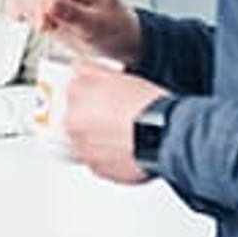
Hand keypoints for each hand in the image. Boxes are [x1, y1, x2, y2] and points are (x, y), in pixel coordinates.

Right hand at [9, 0, 140, 65]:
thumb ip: (74, 15)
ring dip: (29, 10)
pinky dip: (21, 11)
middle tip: (45, 28)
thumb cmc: (114, 28)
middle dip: (35, 6)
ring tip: (47, 27)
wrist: (117, 39)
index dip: (42, 2)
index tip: (43, 25)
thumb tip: (49, 3)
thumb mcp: (98, 25)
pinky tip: (26, 21)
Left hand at [64, 64, 167, 185]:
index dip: (88, 93)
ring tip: (121, 135)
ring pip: (85, 142)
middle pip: (76, 119)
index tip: (98, 97)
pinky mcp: (97, 169)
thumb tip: (79, 66)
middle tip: (114, 117)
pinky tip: (125, 149)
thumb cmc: (146, 106)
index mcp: (76, 97)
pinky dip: (108, 157)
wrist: (165, 134)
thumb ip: (91, 69)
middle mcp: (74, 124)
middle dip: (91, 118)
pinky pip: (97, 162)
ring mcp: (84, 148)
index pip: (72, 92)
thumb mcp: (119, 75)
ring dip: (97, 139)